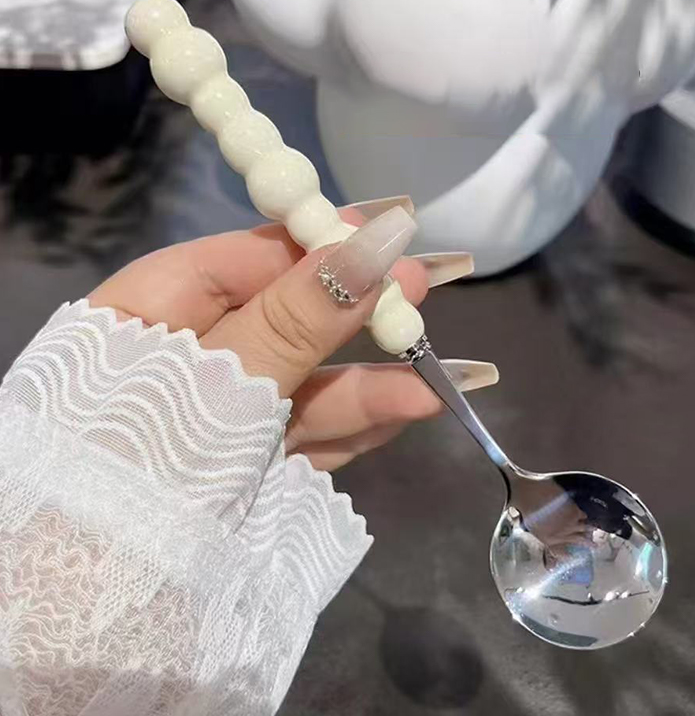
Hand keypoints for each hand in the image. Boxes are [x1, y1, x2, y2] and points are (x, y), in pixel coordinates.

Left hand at [90, 206, 442, 470]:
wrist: (98, 620)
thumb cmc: (146, 467)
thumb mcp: (223, 383)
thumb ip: (300, 316)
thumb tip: (376, 237)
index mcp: (147, 318)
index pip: (238, 261)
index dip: (312, 245)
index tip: (378, 232)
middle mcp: (190, 363)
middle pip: (285, 318)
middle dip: (355, 307)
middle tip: (421, 284)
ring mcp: (227, 419)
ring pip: (309, 382)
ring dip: (373, 377)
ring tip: (439, 369)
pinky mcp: (256, 467)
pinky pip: (314, 434)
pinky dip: (363, 423)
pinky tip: (413, 406)